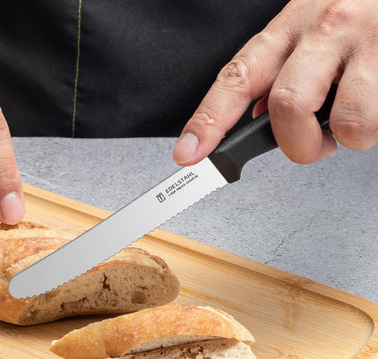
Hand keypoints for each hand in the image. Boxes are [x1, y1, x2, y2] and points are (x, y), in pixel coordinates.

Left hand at [173, 0, 377, 166]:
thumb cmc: (352, 17)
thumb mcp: (306, 34)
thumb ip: (278, 73)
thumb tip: (255, 118)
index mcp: (287, 29)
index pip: (236, 79)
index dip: (209, 121)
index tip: (188, 153)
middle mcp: (321, 29)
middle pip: (286, 105)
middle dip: (297, 144)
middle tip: (309, 145)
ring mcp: (363, 40)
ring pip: (342, 120)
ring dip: (343, 139)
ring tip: (350, 123)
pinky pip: (375, 118)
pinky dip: (372, 129)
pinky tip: (373, 106)